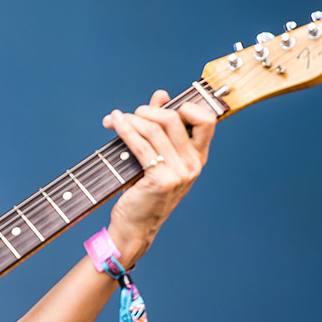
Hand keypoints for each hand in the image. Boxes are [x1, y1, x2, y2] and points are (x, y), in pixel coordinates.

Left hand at [102, 89, 215, 267]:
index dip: (186, 106)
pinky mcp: (161, 179)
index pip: (207, 120)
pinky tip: (114, 123)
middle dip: (147, 111)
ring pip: (154, 129)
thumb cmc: (143, 192)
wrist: (134, 227)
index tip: (162, 106)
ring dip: (131, 118)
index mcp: (197, 157)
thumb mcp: (157, 158)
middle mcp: (193, 164)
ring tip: (116, 119)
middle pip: (174, 118)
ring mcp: (179, 173)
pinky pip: (140, 144)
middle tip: (130, 115)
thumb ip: (160, 127)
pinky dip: (124, 129)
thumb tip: (161, 95)